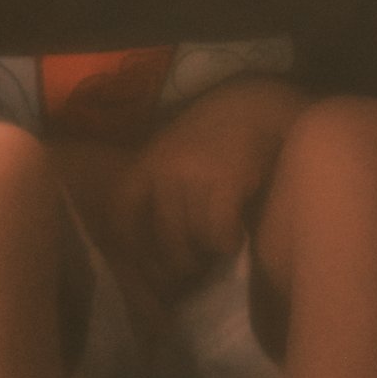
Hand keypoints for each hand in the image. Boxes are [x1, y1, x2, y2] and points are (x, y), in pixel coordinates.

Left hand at [124, 81, 309, 298]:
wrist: (255, 106)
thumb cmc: (213, 135)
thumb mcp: (173, 153)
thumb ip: (160, 190)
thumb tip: (156, 252)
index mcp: (146, 163)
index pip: (121, 216)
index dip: (131, 250)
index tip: (147, 270)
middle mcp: (165, 171)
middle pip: (163, 241)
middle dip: (178, 266)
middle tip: (192, 272)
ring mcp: (194, 177)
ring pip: (194, 241)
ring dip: (207, 255)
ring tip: (216, 249)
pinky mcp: (226, 183)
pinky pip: (219, 235)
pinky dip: (228, 243)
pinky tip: (236, 236)